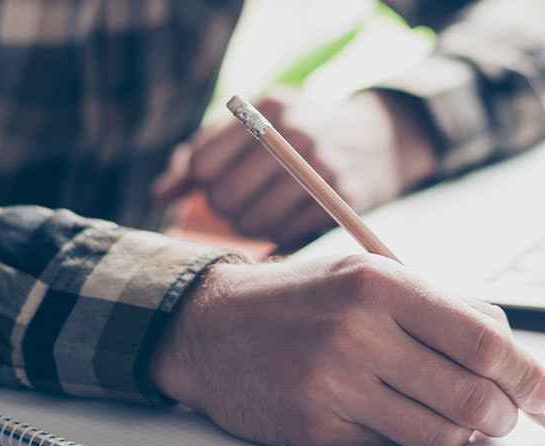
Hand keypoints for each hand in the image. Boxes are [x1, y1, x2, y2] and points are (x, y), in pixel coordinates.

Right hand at [151, 254, 544, 445]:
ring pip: (440, 434)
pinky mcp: (315, 428)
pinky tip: (397, 416)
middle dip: (504, 414)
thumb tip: (514, 353)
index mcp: (382, 284)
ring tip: (458, 418)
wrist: (211, 327)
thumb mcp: (371, 276)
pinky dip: (409, 438)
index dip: (528, 375)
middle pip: (472, 396)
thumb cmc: (304, 300)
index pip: (483, 343)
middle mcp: (358, 332)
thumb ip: (441, 309)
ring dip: (461, 432)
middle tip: (507, 415)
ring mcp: (333, 384)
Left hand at [153, 90, 437, 245]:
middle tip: (240, 208)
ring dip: (250, 228)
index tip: (217, 187)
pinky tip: (286, 224)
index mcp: (266, 109)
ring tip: (262, 217)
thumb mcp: (259, 128)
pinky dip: (278, 237)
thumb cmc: (303, 137)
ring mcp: (323, 164)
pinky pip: (287, 234)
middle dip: (225, 211)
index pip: (204, 164)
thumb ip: (206, 154)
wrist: (382, 139)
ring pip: (253, 221)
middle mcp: (295, 132)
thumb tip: (162, 194)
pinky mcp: (345, 197)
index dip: (201, 186)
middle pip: (225, 197)